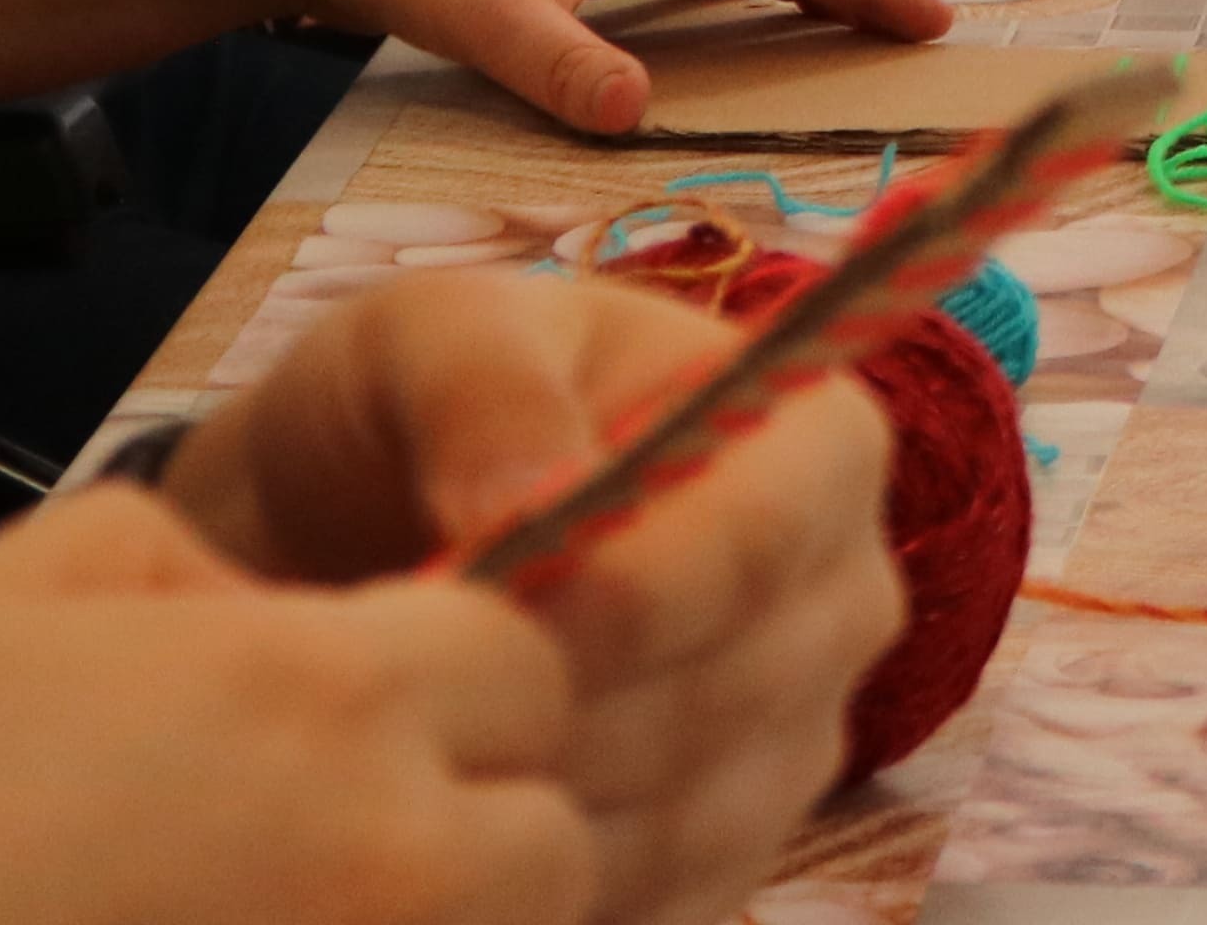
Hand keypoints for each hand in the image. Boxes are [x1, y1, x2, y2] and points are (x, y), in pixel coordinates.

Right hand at [0, 476, 592, 924]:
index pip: (526, 659)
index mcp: (322, 694)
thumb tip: (263, 602)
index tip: (360, 711)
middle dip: (471, 827)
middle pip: (549, 833)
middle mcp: (388, 855)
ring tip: (276, 914)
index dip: (453, 675)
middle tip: (320, 841)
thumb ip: (166, 562)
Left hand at [163, 274, 902, 924]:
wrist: (360, 539)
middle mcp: (846, 596)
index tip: (469, 612)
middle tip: (409, 698)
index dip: (615, 596)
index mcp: (818, 442)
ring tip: (415, 754)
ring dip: (536, 808)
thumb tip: (534, 502)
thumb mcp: (430, 339)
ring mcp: (801, 739)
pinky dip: (549, 890)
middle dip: (555, 710)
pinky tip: (454, 832)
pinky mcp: (734, 852)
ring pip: (691, 823)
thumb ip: (487, 389)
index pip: (755, 546)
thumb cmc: (415, 415)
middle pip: (729, 695)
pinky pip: (662, 906)